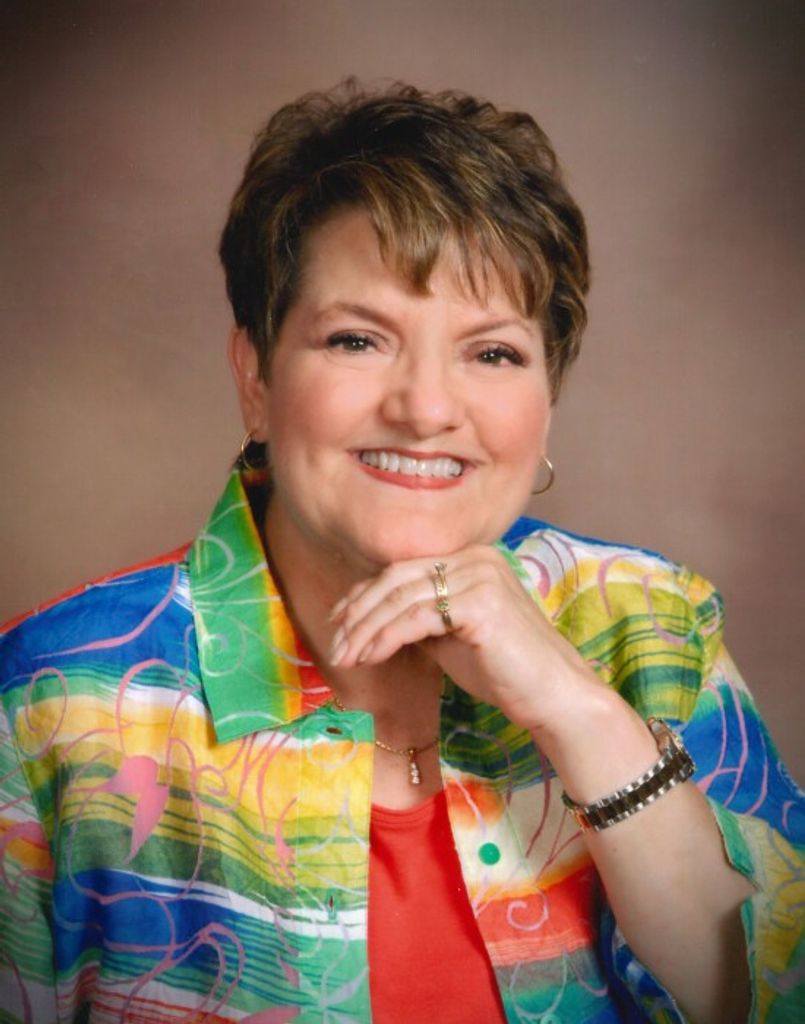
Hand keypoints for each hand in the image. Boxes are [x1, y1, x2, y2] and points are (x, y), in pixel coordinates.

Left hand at [329, 545, 600, 733]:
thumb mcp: (451, 635)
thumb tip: (372, 618)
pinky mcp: (479, 602)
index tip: (337, 620)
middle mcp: (476, 558)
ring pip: (402, 598)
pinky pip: (416, 618)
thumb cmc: (504, 669)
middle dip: (359, 612)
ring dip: (366, 630)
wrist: (551, 695)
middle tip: (335, 644)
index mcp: (471, 558)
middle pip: (397, 578)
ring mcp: (480, 576)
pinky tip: (371, 657)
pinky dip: (386, 637)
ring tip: (346, 657)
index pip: (403, 569)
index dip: (364, 593)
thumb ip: (421, 618)